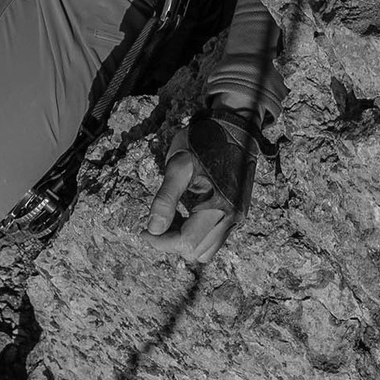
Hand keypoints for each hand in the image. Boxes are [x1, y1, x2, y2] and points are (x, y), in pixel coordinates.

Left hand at [140, 147, 238, 263]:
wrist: (234, 128)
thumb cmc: (204, 142)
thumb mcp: (179, 165)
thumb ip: (166, 198)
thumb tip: (153, 228)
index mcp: (218, 207)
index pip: (186, 243)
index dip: (160, 242)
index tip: (143, 230)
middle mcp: (231, 218)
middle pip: (195, 251)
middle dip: (171, 242)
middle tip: (155, 222)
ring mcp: (236, 218)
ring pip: (206, 250)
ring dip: (184, 240)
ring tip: (170, 218)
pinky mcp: (236, 214)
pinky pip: (214, 239)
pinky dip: (196, 235)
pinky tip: (184, 215)